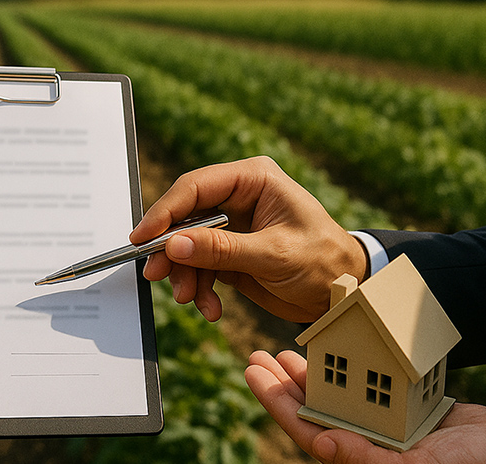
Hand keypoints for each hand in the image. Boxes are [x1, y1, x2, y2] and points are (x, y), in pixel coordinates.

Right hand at [131, 156, 366, 321]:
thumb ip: (222, 249)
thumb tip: (174, 245)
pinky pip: (198, 266)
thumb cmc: (324, 262)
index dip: (165, 211)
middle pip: (184, 216)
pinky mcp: (229, 252)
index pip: (196, 187)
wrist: (342, 294)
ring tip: (190, 299)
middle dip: (171, 249)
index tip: (143, 238)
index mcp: (253, 179)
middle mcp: (238, 197)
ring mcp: (231, 226)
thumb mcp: (273, 255)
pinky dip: (198, 288)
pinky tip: (209, 307)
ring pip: (186, 245)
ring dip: (184, 275)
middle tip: (157, 274)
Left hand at [245, 350, 485, 463]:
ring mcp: (385, 424)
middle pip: (313, 409)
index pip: (306, 429)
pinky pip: (367, 383)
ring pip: (335, 394)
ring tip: (281, 352)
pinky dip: (348, 365)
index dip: (276, 403)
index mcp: (362, 458)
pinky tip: (332, 349)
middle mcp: (367, 441)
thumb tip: (318, 443)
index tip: (253, 373)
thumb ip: (367, 460)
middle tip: (255, 356)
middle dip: (282, 384)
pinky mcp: (404, 407)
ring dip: (308, 373)